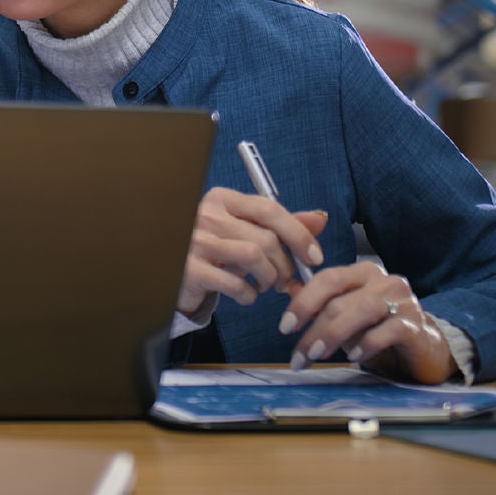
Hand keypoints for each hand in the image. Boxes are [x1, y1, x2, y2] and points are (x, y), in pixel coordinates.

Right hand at [178, 187, 327, 315]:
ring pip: (254, 257)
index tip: (314, 257)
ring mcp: (196, 241)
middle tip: (286, 280)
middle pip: (265, 238)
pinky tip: (247, 295)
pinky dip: (250, 295)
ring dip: (269, 279)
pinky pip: (235, 283)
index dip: (298, 234)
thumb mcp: (245, 231)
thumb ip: (281, 226)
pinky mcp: (191, 269)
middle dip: (285, 265)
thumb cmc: (216, 250)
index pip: (269, 209)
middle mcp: (206, 215)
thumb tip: (320, 218)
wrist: (175, 272)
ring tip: (266, 285)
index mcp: (222, 199)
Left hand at [279, 262, 455, 383]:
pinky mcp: (417, 325)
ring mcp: (403, 301)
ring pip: (362, 310)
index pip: (327, 278)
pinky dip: (368, 343)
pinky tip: (355, 356)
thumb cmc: (379, 330)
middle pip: (341, 298)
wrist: (424, 349)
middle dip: (314, 328)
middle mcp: (384, 281)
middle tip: (299, 354)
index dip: (303, 301)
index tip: (285, 326)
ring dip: (335, 334)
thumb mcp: (345, 316)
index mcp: (362, 273)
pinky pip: (390, 329)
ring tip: (319, 355)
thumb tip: (288, 288)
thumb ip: (320, 302)